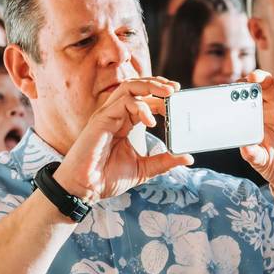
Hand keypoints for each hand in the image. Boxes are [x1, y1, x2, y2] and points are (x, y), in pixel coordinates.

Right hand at [53, 78, 192, 201]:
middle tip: (176, 89)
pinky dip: (140, 107)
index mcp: (125, 123)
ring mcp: (107, 115)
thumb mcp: (143, 169)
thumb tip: (187, 157)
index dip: (161, 97)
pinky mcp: (101, 119)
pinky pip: (122, 101)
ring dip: (151, 86)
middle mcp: (116, 115)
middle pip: (137, 86)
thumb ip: (164, 161)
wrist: (86, 189)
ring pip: (129, 87)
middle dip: (158, 84)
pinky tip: (151, 121)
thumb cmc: (107, 178)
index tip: (179, 99)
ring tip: (168, 94)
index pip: (144, 99)